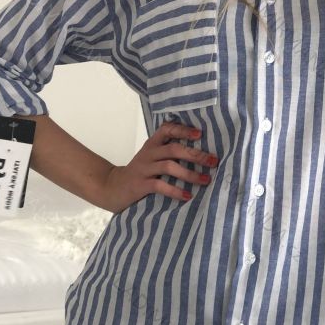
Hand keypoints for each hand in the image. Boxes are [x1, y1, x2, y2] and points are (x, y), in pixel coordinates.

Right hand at [98, 122, 218, 212]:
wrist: (111, 187)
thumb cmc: (139, 172)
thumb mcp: (151, 158)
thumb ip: (168, 152)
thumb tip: (200, 153)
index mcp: (152, 145)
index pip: (167, 129)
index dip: (183, 130)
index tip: (200, 134)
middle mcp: (148, 153)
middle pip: (173, 149)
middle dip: (195, 155)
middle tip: (213, 161)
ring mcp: (144, 169)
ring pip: (169, 166)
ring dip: (190, 174)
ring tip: (206, 180)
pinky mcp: (140, 184)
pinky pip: (160, 185)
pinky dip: (175, 191)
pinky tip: (188, 196)